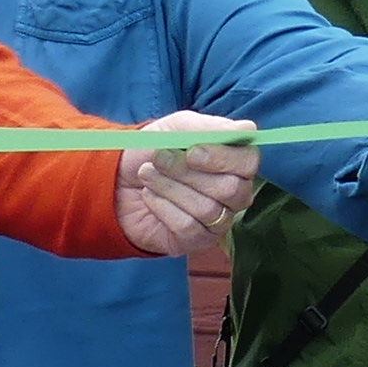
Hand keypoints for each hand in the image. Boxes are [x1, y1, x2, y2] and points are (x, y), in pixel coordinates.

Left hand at [118, 114, 259, 256]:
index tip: (191, 152)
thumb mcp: (177, 128)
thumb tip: (246, 128)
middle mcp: (234, 193)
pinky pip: (188, 227)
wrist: (118, 179)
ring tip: (147, 175)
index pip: (248, 162)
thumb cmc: (154, 151)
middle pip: (230, 189)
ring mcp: (218, 220)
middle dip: (187, 173)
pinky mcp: (197, 240)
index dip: (222, 158)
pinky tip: (149, 197)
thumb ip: (209, 127)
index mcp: (234, 162)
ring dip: (170, 188)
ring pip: (208, 209)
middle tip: (159, 159)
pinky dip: (162, 208)